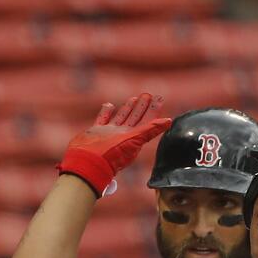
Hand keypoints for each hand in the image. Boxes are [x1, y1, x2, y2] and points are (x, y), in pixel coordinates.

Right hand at [57, 92, 171, 197]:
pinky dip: (106, 112)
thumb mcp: (134, 141)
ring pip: (121, 118)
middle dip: (142, 107)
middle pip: (135, 118)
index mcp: (133, 138)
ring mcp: (109, 133)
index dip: (154, 110)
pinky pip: (102, 119)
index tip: (159, 97)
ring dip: (128, 108)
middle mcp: (122, 135)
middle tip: (147, 95)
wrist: (88, 162)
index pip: (147, 121)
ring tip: (134, 98)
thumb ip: (150, 130)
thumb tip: (169, 121)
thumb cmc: (111, 154)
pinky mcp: (96, 132)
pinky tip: (109, 104)